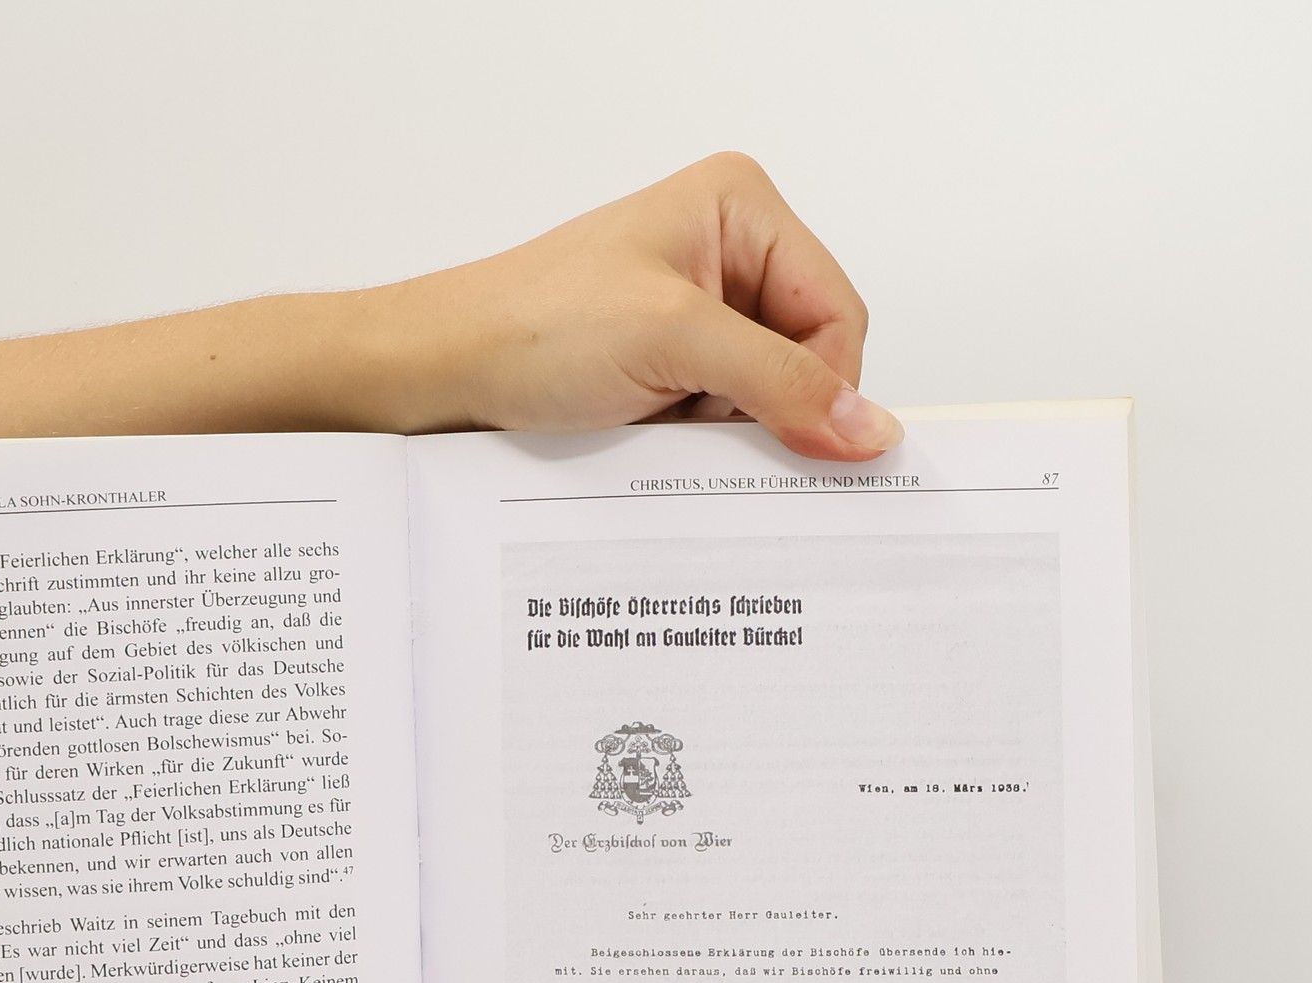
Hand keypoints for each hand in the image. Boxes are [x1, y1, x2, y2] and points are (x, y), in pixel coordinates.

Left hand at [388, 152, 895, 458]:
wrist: (440, 375)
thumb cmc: (529, 327)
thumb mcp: (671, 341)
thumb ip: (781, 381)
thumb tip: (871, 427)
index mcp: (740, 209)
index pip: (837, 312)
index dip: (827, 384)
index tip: (804, 443)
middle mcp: (726, 254)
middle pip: (809, 357)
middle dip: (771, 406)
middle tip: (710, 425)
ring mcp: (696, 315)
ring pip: (768, 398)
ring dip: (730, 430)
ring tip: (667, 425)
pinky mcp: (668, 367)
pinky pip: (723, 420)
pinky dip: (702, 444)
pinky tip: (657, 440)